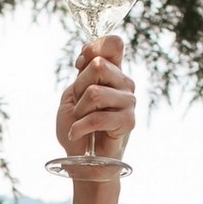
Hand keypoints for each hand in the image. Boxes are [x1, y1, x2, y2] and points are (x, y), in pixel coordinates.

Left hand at [59, 38, 136, 167]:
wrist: (81, 159)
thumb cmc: (77, 125)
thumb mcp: (73, 93)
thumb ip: (83, 72)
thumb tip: (90, 55)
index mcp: (113, 72)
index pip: (113, 43)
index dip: (93, 49)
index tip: (79, 66)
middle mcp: (124, 83)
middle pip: (98, 66)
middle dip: (78, 87)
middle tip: (78, 106)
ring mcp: (129, 101)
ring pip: (94, 92)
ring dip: (79, 110)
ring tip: (80, 121)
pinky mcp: (128, 121)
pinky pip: (97, 116)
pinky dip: (80, 127)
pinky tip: (77, 134)